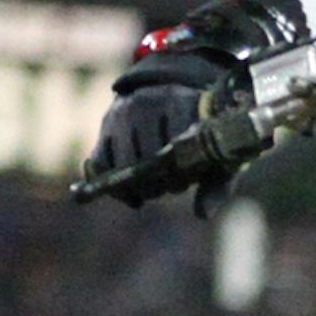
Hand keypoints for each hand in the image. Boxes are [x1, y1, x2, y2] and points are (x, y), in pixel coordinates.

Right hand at [80, 0, 278, 205]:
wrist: (176, 99)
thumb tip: (203, 215)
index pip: (171, 148)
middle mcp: (145, 103)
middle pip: (143, 158)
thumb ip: (216, 184)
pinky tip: (135, 197)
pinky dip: (115, 188)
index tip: (187, 179)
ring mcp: (121, 113)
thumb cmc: (202, 134)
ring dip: (139, 186)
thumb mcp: (216, 154)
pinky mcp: (105, 127)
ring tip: (157, 187)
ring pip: (120, 164)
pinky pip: (98, 165)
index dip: (179, 174)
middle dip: (158, 182)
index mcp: (178, 101)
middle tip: (172, 186)